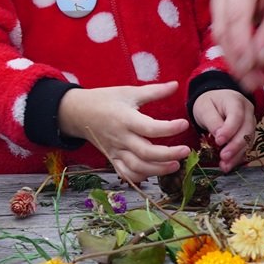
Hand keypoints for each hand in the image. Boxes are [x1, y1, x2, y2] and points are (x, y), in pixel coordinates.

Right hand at [57, 81, 185, 184]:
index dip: (169, 128)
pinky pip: (126, 174)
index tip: (184, 124)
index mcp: (125, 119)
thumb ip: (154, 91)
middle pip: (146, 153)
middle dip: (168, 155)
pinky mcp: (112, 159)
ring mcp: (115, 151)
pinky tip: (154, 171)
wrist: (78, 113)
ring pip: (137, 168)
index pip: (149, 128)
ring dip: (158, 170)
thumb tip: (176, 85)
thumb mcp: (128, 92)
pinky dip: (141, 177)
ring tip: (175, 165)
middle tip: (185, 151)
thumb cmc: (105, 100)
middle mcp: (120, 138)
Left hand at [192, 88, 257, 170]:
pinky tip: (228, 165)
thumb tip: (218, 135)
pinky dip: (237, 157)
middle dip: (235, 146)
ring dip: (237, 155)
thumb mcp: (205, 108)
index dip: (229, 130)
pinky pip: (246, 147)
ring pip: (248, 141)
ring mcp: (251, 123)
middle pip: (246, 130)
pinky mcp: (249, 134)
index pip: (237, 116)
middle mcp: (248, 112)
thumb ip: (212, 120)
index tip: (218, 141)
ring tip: (225, 165)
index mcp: (236, 101)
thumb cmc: (209, 103)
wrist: (215, 102)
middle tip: (223, 157)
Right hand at [211, 0, 263, 85]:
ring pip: (219, 34)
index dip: (241, 46)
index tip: (251, 69)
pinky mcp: (217, 5)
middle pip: (223, 27)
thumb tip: (258, 61)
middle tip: (254, 82)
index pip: (236, 16)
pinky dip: (235, 51)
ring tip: (255, 79)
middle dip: (237, 58)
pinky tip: (251, 66)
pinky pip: (222, 32)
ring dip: (235, 59)